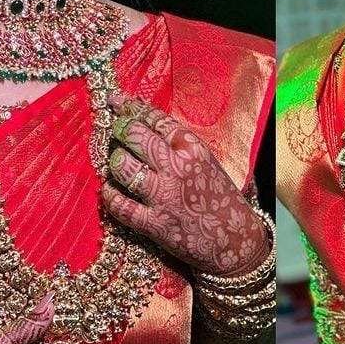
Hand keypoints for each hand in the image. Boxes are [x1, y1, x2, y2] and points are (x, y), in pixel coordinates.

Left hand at [102, 94, 270, 276]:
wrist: (235, 241)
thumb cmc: (219, 199)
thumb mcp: (206, 162)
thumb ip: (178, 146)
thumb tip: (144, 126)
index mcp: (193, 149)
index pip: (156, 119)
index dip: (132, 107)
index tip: (116, 102)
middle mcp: (178, 168)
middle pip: (136, 137)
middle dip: (119, 129)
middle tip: (113, 130)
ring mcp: (165, 196)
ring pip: (124, 167)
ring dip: (114, 162)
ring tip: (114, 162)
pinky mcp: (155, 224)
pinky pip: (120, 205)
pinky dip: (110, 195)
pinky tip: (109, 190)